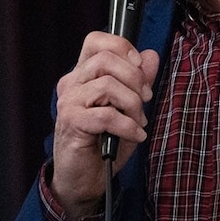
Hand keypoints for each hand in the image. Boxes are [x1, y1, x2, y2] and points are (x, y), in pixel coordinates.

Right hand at [50, 31, 158, 218]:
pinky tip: (135, 135)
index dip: (121, 46)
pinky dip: (127, 125)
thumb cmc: (104, 143)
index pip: (96, 41)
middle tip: (144, 98)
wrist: (84, 179)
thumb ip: (138, 81)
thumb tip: (150, 55)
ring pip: (107, 84)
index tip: (139, 66)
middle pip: (105, 58)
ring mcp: (69, 101)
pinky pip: (106, 114)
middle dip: (134, 78)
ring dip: (132, 104)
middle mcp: (72, 83)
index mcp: (83, 75)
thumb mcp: (128, 109)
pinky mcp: (71, 122)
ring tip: (138, 121)